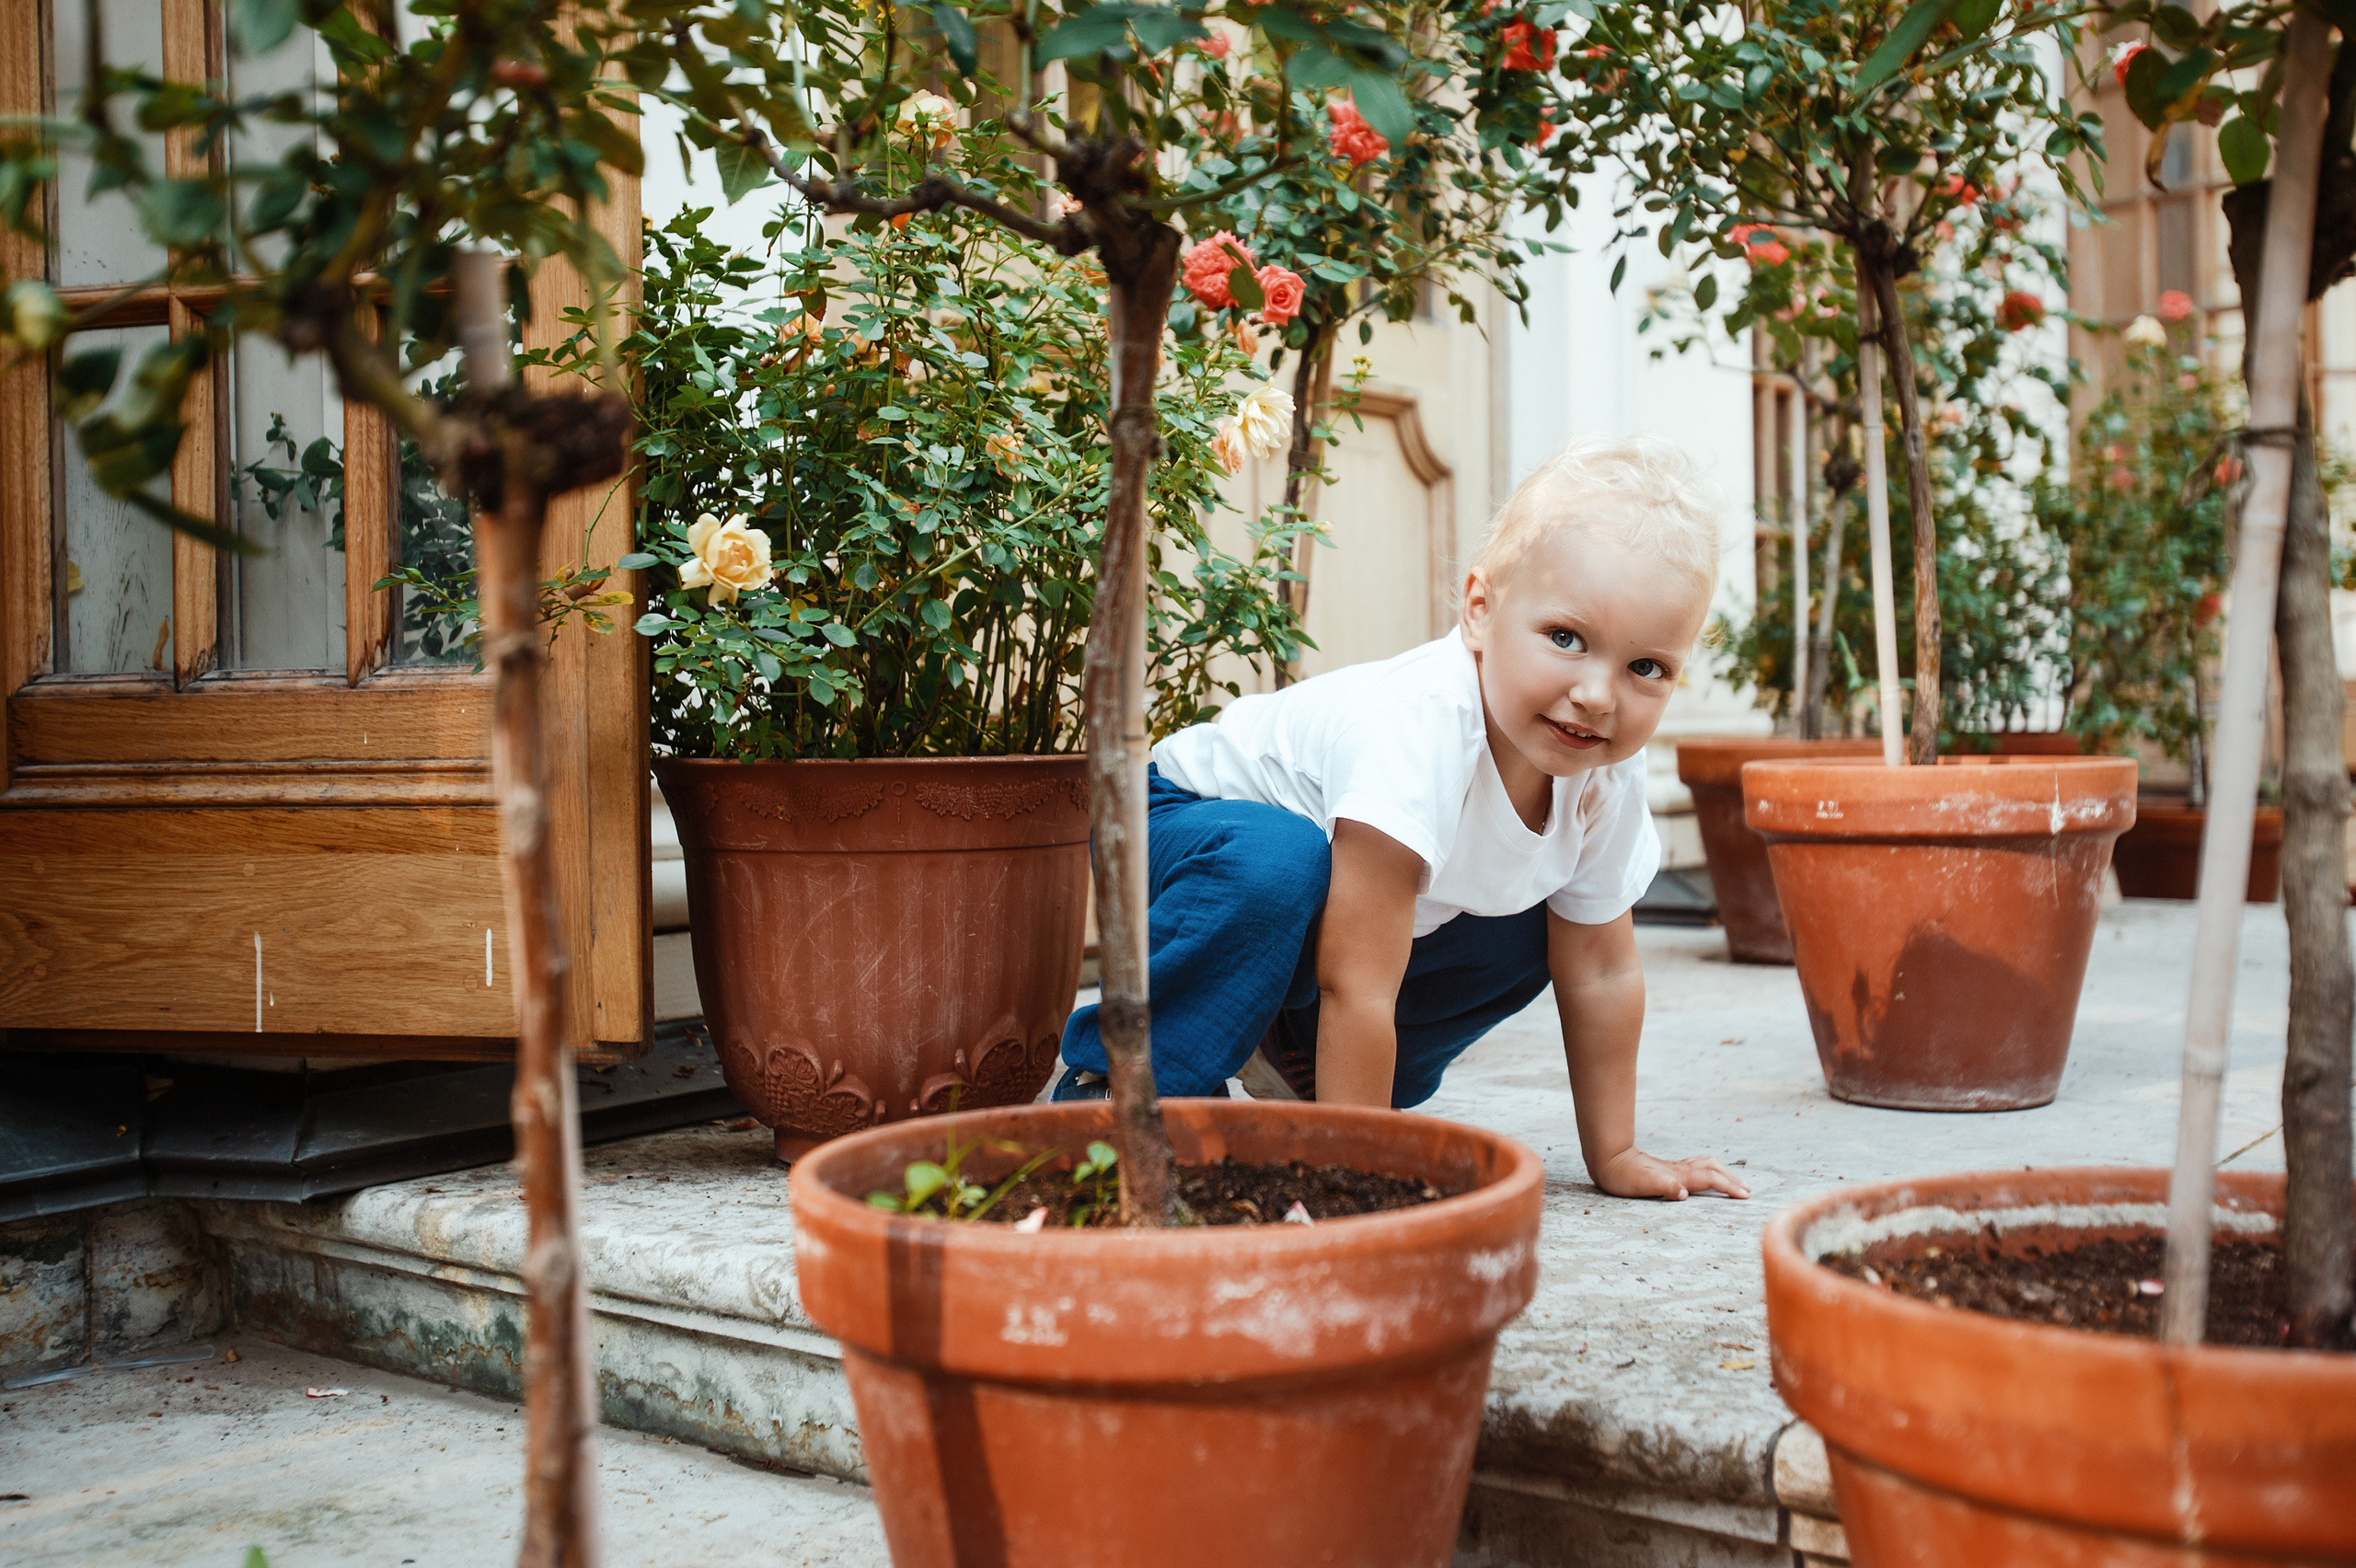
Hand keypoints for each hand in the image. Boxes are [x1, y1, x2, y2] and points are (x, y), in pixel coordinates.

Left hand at [1593, 1147, 1750, 1200]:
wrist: (1609, 1159)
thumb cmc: (1623, 1175)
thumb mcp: (1640, 1185)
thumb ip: (1662, 1187)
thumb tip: (1683, 1194)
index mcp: (1677, 1175)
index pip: (1710, 1179)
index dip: (1728, 1187)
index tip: (1745, 1196)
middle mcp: (1679, 1170)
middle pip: (1713, 1170)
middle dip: (1732, 1180)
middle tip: (1747, 1191)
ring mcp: (1674, 1168)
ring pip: (1706, 1165)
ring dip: (1723, 1173)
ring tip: (1735, 1183)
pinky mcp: (1668, 1169)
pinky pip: (1697, 1167)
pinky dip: (1710, 1170)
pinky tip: (1707, 1175)